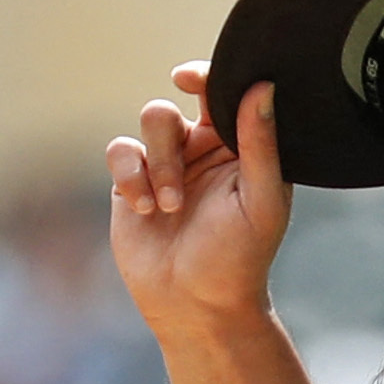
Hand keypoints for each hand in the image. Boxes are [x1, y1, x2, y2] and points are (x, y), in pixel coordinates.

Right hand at [105, 63, 290, 335]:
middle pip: (175, 104)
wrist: (198, 307)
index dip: (204, 76)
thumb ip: (261, 143)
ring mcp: (166, 163)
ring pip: (148, 123)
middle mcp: (203, 147)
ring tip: (168, 208)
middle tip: (180, 190)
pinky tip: (145, 209)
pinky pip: (120, 152)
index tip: (186, 80)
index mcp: (239, 145)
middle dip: (172, 144)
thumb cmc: (240, 258)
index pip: (221, 91)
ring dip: (156, 165)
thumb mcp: (261, 200)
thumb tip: (262, 84)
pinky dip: (130, 176)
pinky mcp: (132, 182)